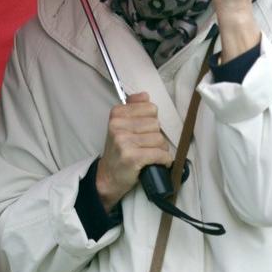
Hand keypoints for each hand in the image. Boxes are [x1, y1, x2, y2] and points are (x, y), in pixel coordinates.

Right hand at [95, 92, 171, 209]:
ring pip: (159, 139)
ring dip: (160, 149)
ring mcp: (124, 141)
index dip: (152, 121)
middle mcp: (118, 126)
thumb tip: (145, 95)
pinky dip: (164, 160)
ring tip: (150, 155)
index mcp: (116, 114)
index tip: (144, 131)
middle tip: (146, 146)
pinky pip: (160, 154)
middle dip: (156, 136)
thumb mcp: (121, 126)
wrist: (108, 176)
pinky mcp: (132, 157)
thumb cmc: (119, 150)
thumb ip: (133, 108)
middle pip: (156, 124)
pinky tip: (159, 162)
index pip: (150, 108)